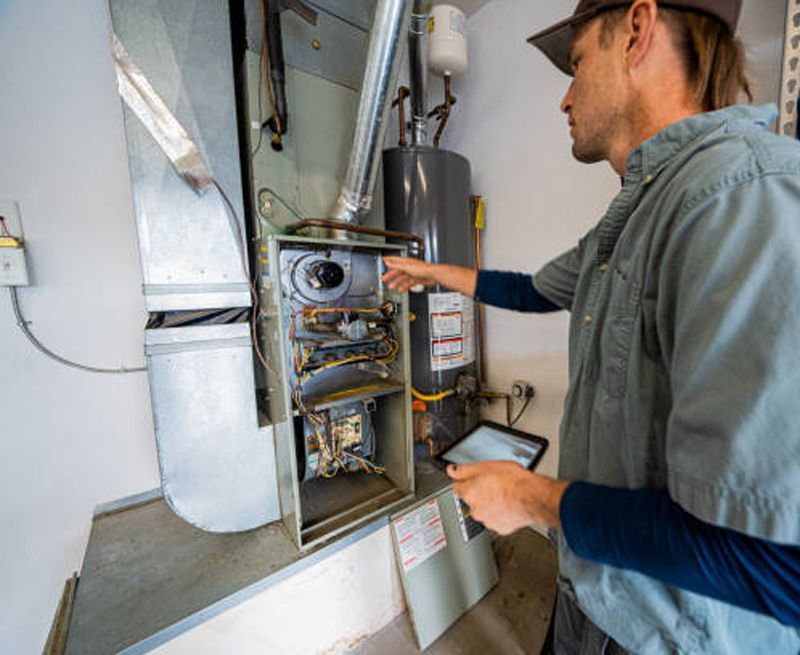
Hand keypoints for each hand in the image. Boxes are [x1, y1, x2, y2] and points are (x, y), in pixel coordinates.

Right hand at [382, 256, 436, 291]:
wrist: (434, 274)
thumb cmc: (423, 269)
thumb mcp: (407, 267)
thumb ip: (396, 265)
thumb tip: (388, 262)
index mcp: (406, 262)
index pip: (395, 260)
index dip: (388, 260)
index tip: (383, 260)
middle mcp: (409, 267)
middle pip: (397, 271)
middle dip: (390, 275)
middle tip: (384, 278)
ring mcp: (413, 273)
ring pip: (403, 278)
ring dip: (396, 282)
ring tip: (391, 287)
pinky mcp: (417, 279)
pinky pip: (408, 283)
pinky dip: (404, 286)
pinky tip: (401, 290)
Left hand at [447, 461, 569, 534]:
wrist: (533, 499)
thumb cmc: (514, 482)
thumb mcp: (487, 466)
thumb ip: (465, 469)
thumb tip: (452, 470)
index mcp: (469, 493)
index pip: (457, 486)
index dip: (466, 480)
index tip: (473, 478)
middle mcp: (475, 509)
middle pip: (471, 499)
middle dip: (479, 493)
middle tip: (493, 484)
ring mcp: (488, 520)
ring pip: (484, 510)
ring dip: (490, 504)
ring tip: (504, 494)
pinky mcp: (500, 528)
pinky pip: (496, 519)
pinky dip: (501, 513)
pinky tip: (509, 505)